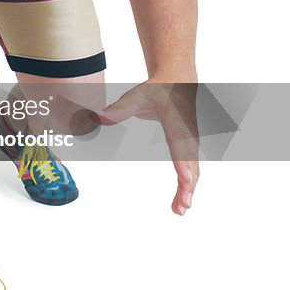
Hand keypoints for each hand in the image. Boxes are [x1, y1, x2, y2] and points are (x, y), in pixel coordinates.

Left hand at [91, 80, 199, 215]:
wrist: (178, 79)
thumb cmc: (158, 88)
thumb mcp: (136, 96)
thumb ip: (118, 109)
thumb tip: (95, 117)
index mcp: (176, 124)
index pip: (180, 147)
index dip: (183, 164)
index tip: (184, 180)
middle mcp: (188, 136)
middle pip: (191, 165)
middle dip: (187, 187)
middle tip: (181, 207)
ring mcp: (192, 143)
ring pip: (194, 171)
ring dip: (187, 191)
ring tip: (178, 210)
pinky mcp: (191, 148)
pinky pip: (192, 170)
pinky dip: (188, 186)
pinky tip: (180, 201)